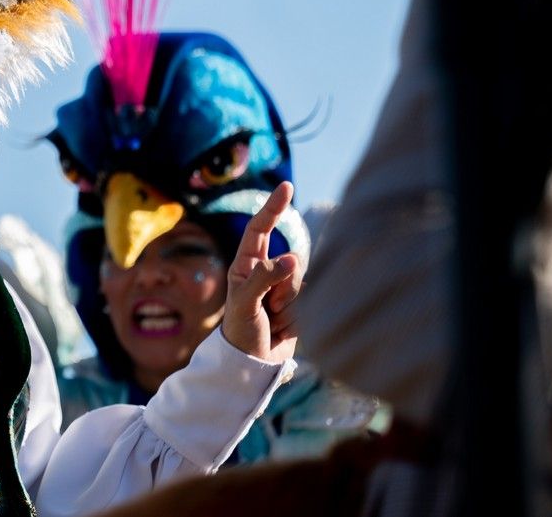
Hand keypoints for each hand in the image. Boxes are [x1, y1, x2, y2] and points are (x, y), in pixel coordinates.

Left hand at [220, 181, 303, 363]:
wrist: (252, 365)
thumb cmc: (240, 332)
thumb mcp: (245, 304)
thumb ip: (266, 278)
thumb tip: (293, 257)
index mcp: (246, 265)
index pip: (260, 230)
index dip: (273, 208)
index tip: (286, 186)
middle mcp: (266, 272)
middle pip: (290, 263)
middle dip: (284, 288)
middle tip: (269, 309)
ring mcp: (284, 289)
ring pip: (301, 284)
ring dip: (290, 306)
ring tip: (274, 320)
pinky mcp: (300, 306)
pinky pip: (310, 302)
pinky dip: (299, 317)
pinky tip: (284, 328)